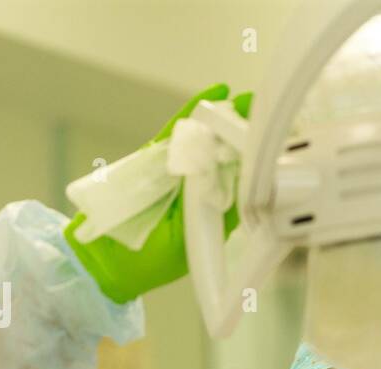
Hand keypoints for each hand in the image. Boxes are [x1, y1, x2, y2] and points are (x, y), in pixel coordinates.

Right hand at [64, 84, 252, 303]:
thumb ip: (215, 218)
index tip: (275, 144)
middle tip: (265, 111)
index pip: (240, 181)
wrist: (105, 259)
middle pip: (225, 154)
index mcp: (212, 210)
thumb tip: (245, 193)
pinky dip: (194, 112)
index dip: (255, 161)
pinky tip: (214, 95)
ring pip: (205, 139)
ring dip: (226, 117)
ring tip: (247, 98)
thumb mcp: (189, 244)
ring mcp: (175, 171)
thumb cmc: (149, 262)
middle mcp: (196, 188)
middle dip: (244, 132)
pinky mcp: (153, 159)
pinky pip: (176, 132)